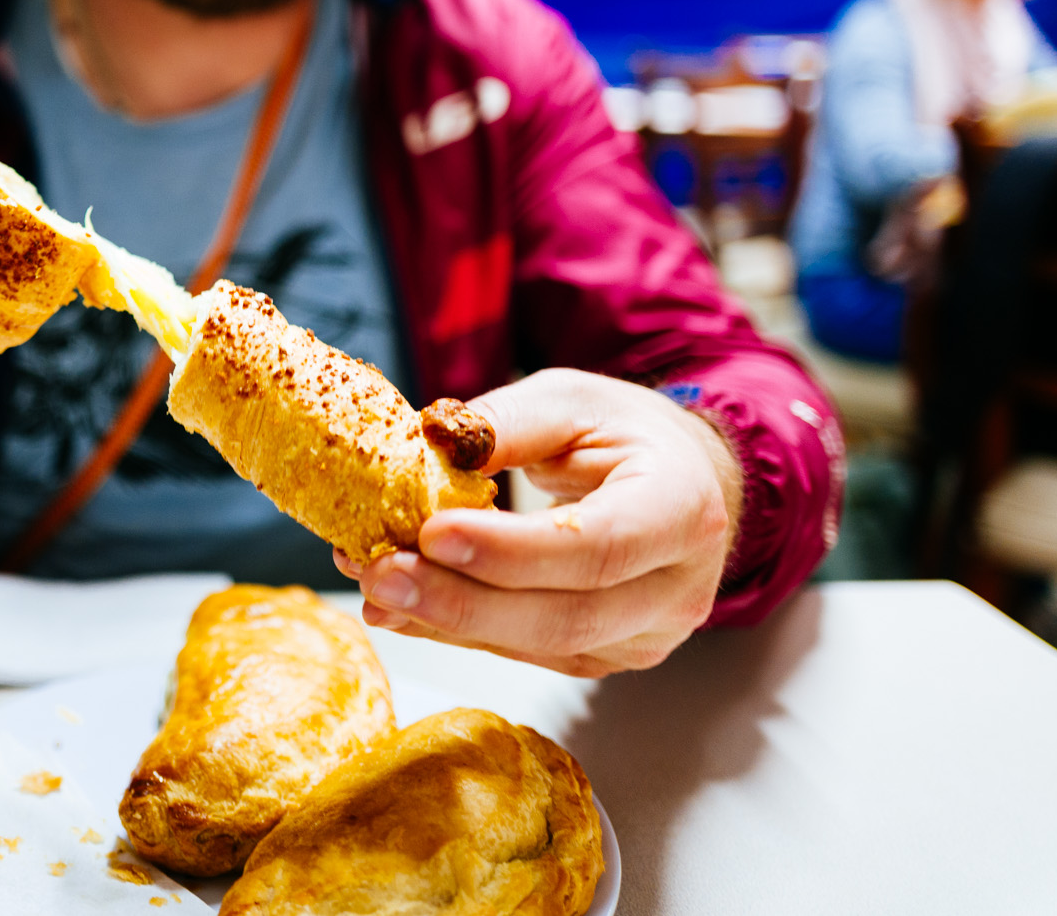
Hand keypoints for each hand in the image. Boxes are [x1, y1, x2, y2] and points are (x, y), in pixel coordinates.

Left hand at [335, 368, 741, 676]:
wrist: (681, 482)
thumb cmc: (626, 434)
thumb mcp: (572, 399)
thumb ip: (506, 420)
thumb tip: (431, 443)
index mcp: (682, 509)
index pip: (598, 546)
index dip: (511, 550)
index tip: (431, 532)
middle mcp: (675, 589)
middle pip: (565, 617)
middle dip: (460, 602)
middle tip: (380, 574)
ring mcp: (643, 636)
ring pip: (538, 647)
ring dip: (444, 622)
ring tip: (373, 586)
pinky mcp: (603, 657)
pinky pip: (523, 654)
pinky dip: (454, 631)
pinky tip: (400, 607)